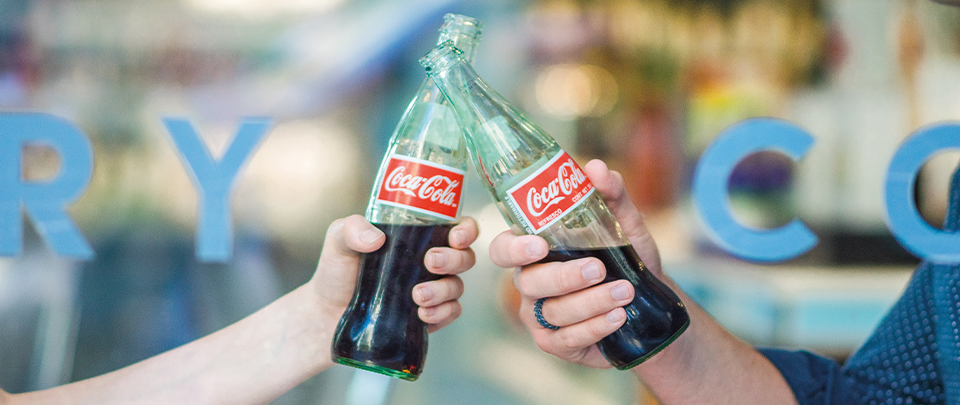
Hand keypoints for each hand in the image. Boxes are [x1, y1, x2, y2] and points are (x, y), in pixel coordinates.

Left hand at [309, 215, 478, 332]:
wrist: (327, 312)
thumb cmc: (338, 269)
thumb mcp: (339, 239)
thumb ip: (352, 229)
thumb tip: (376, 239)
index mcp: (418, 235)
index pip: (457, 226)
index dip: (467, 230)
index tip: (456, 236)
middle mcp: (430, 261)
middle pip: (465, 257)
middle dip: (455, 259)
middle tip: (430, 262)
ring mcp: (432, 289)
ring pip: (458, 286)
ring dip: (444, 290)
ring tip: (417, 295)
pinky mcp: (429, 316)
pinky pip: (451, 313)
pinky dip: (442, 313)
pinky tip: (422, 314)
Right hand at [488, 159, 663, 367]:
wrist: (650, 304)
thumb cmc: (625, 259)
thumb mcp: (624, 226)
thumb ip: (611, 196)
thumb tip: (597, 168)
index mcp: (534, 251)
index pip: (503, 249)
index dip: (513, 248)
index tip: (540, 245)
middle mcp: (530, 283)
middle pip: (529, 281)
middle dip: (563, 276)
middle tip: (597, 268)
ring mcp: (540, 316)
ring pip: (553, 311)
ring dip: (591, 301)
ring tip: (625, 292)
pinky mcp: (557, 343)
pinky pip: (568, 338)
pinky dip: (595, 326)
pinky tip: (618, 317)